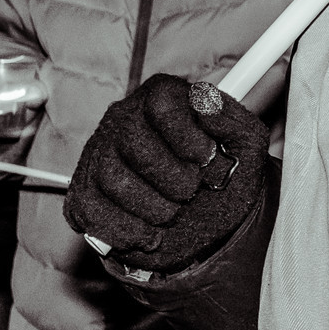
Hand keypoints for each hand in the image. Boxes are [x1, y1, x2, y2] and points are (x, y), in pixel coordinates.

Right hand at [64, 74, 267, 274]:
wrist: (204, 215)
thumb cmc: (223, 170)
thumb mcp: (245, 142)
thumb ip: (232, 121)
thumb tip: (206, 107)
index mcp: (164, 94)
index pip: (161, 104)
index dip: (185, 135)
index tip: (206, 158)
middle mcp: (125, 116)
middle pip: (132, 141)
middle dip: (170, 178)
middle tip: (190, 192)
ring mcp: (99, 152)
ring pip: (111, 178)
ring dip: (149, 206)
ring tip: (172, 214)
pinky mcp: (83, 189)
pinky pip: (88, 210)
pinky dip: (123, 230)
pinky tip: (149, 235)